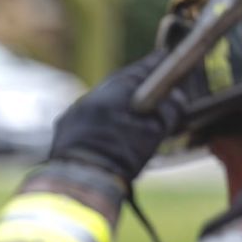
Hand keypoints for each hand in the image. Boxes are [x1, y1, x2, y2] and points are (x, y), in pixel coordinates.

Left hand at [49, 50, 186, 183]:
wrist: (80, 183)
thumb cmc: (117, 158)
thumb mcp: (152, 134)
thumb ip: (168, 111)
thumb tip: (177, 99)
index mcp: (110, 93)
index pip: (138, 71)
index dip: (154, 64)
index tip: (165, 57)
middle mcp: (87, 99)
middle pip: (117, 86)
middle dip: (137, 86)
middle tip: (154, 86)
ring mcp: (72, 115)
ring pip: (101, 103)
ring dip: (119, 106)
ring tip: (136, 113)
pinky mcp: (64, 131)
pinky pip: (88, 119)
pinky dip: (103, 120)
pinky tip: (112, 130)